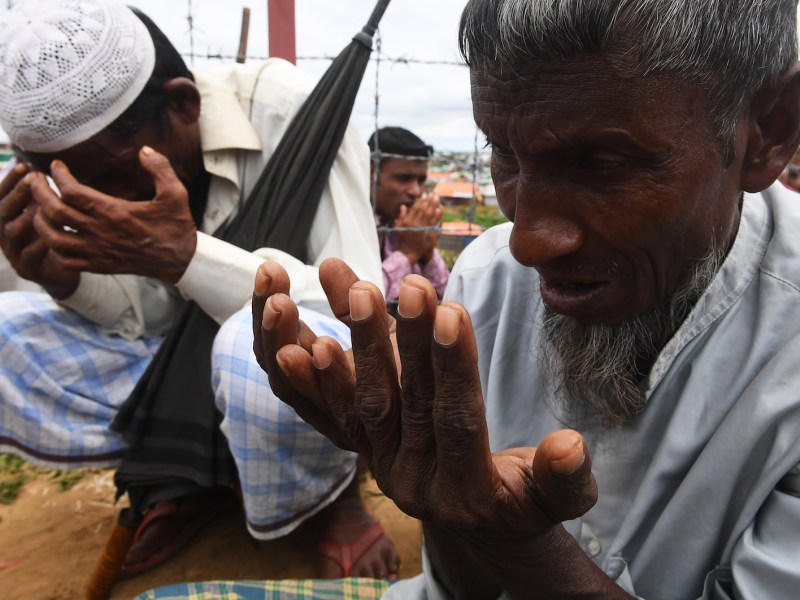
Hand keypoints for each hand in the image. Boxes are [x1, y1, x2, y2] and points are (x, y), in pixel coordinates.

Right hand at [0, 162, 78, 296]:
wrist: (60, 273)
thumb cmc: (53, 236)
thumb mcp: (43, 213)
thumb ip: (36, 194)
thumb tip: (32, 162)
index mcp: (5, 218)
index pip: (0, 195)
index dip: (9, 180)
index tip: (24, 164)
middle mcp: (3, 234)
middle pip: (3, 211)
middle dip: (18, 193)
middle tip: (33, 179)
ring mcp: (13, 252)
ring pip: (14, 231)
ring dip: (27, 214)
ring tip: (43, 203)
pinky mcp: (27, 269)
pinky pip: (30, 254)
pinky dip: (40, 242)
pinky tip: (52, 232)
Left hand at [28, 146, 197, 283]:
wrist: (180, 261)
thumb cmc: (176, 227)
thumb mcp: (176, 194)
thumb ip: (160, 168)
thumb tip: (144, 149)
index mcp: (115, 212)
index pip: (73, 191)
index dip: (59, 175)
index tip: (57, 166)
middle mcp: (101, 232)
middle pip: (55, 212)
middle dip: (39, 193)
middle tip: (36, 180)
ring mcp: (98, 251)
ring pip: (54, 238)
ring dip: (41, 221)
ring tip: (39, 207)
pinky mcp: (99, 265)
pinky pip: (65, 259)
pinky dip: (53, 247)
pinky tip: (55, 235)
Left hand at [253, 259, 605, 596]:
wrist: (481, 528)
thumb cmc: (525, 503)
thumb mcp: (556, 501)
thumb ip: (565, 479)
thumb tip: (572, 446)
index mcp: (469, 492)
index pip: (459, 420)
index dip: (456, 367)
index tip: (452, 312)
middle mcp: (417, 484)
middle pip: (410, 403)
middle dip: (410, 341)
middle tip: (410, 286)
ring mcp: (385, 467)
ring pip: (370, 402)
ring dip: (364, 346)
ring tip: (358, 293)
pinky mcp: (366, 452)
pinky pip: (338, 415)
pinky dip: (322, 380)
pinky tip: (303, 344)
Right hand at [394, 194, 441, 264]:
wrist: (408, 252)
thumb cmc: (403, 239)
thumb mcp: (398, 227)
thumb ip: (401, 216)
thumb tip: (403, 206)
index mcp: (408, 222)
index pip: (416, 208)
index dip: (422, 200)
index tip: (426, 194)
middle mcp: (416, 225)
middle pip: (424, 209)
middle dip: (429, 200)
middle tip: (434, 194)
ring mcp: (424, 230)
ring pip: (430, 215)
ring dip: (434, 205)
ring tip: (437, 198)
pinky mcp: (430, 236)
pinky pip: (435, 224)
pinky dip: (437, 216)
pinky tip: (439, 209)